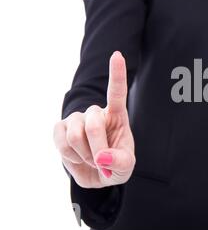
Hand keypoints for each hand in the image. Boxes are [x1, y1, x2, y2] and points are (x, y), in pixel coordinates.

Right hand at [53, 51, 134, 188]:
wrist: (96, 175)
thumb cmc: (115, 165)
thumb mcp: (125, 166)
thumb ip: (119, 162)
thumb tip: (102, 157)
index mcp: (117, 115)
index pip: (117, 92)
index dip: (116, 74)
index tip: (117, 55)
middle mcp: (96, 113)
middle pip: (93, 124)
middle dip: (97, 148)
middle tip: (103, 163)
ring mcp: (77, 119)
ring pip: (75, 134)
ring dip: (84, 154)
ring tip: (91, 159)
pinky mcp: (60, 128)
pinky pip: (61, 141)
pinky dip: (70, 155)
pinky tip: (76, 156)